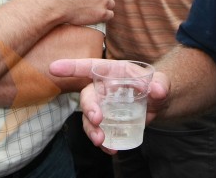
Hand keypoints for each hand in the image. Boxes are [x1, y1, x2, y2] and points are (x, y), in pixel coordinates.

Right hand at [48, 58, 169, 152]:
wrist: (158, 103)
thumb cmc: (154, 84)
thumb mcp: (161, 81)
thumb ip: (161, 84)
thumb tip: (158, 91)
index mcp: (112, 72)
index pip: (89, 66)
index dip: (71, 67)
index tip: (54, 68)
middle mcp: (103, 89)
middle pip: (88, 96)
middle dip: (89, 108)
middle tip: (97, 120)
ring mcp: (103, 107)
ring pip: (89, 119)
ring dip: (91, 130)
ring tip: (101, 141)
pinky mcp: (107, 123)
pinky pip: (100, 133)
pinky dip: (104, 143)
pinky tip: (111, 149)